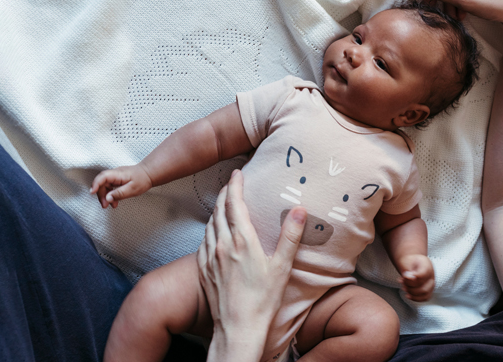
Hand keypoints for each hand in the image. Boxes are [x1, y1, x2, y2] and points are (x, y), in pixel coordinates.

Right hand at [90, 164, 152, 207]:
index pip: (103, 177)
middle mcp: (114, 174)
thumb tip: (107, 198)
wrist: (149, 173)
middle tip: (105, 206)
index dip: (96, 184)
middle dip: (101, 195)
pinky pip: (109, 187)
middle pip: (102, 183)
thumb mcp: (133, 189)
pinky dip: (110, 195)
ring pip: (104, 186)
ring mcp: (115, 176)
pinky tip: (115, 202)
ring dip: (105, 196)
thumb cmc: (142, 180)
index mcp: (118, 174)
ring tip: (112, 206)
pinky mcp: (117, 180)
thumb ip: (120, 194)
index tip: (92, 192)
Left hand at [198, 170, 306, 360]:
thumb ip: (290, 235)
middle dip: (225, 193)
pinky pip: (203, 241)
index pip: (234, 203)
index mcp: (242, 241)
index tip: (238, 173)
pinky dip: (210, 230)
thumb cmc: (262, 300)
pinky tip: (215, 233)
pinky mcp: (203, 269)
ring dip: (216, 210)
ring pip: (209, 224)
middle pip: (219, 210)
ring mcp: (210, 257)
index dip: (235, 185)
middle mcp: (222, 245)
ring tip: (224, 204)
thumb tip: (299, 209)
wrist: (238, 328)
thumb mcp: (282, 266)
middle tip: (231, 183)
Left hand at [397, 254, 434, 301]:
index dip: (411, 279)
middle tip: (402, 281)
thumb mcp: (407, 260)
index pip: (421, 276)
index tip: (404, 275)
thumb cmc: (409, 261)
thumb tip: (409, 277)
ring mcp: (431, 283)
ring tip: (404, 287)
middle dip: (410, 286)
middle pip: (423, 287)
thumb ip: (407, 269)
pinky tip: (408, 295)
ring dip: (411, 292)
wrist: (413, 262)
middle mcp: (431, 275)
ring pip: (425, 293)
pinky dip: (415, 298)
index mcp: (427, 265)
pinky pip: (425, 297)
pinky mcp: (429, 290)